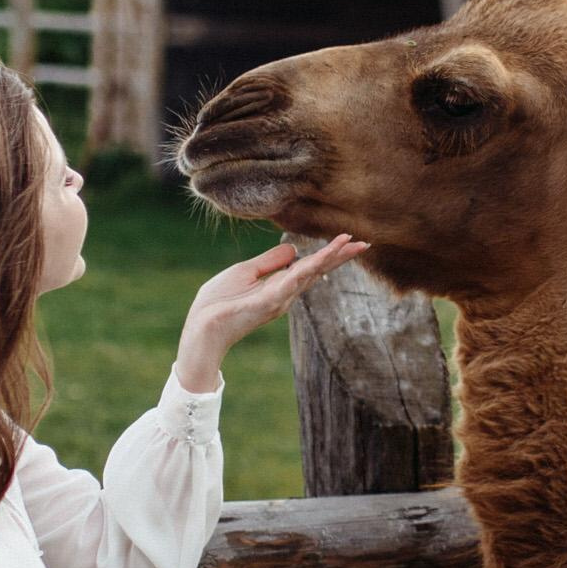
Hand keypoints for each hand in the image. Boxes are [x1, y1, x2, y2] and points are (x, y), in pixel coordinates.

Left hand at [176, 232, 366, 392]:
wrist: (201, 327)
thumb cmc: (218, 302)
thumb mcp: (245, 272)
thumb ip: (270, 261)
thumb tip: (293, 249)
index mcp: (280, 286)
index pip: (310, 266)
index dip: (329, 254)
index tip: (349, 240)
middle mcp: (285, 294)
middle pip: (317, 270)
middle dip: (340, 257)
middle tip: (365, 243)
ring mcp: (279, 299)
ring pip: (310, 274)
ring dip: (330, 258)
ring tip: (349, 245)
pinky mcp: (268, 303)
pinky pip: (291, 282)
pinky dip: (307, 269)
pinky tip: (321, 258)